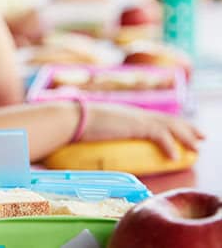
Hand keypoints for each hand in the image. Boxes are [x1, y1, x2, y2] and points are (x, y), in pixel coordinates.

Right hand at [82, 102, 204, 158]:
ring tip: (198, 147)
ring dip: (186, 136)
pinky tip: (175, 157)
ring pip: (170, 126)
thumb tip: (91, 148)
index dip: (171, 124)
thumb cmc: (74, 126)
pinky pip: (160, 136)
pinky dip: (169, 146)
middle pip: (168, 119)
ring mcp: (135, 118)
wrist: (70, 119)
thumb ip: (98, 136)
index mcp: (125, 114)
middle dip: (187, 128)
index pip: (154, 117)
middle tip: (201, 137)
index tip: (182, 130)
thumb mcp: (91, 131)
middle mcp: (133, 113)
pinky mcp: (135, 125)